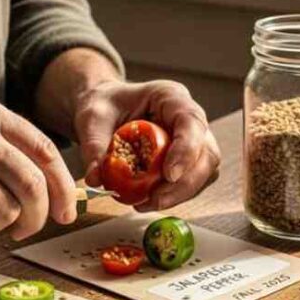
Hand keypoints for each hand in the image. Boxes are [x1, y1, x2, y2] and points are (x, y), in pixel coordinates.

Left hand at [73, 79, 220, 210]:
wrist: (107, 109)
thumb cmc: (105, 105)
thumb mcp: (92, 119)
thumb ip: (94, 145)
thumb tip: (96, 178)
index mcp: (170, 97)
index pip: (191, 121)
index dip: (186, 150)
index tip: (169, 175)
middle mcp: (189, 117)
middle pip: (206, 152)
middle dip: (186, 182)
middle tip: (156, 199)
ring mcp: (193, 139)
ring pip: (205, 170)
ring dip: (181, 193)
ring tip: (149, 203)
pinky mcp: (189, 159)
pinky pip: (193, 181)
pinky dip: (175, 195)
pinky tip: (150, 200)